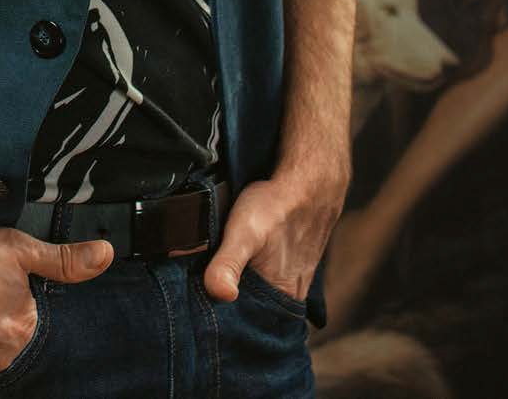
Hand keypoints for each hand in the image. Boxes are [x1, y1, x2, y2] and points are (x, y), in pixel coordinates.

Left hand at [201, 169, 346, 305]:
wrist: (308, 182)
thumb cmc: (276, 207)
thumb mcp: (244, 233)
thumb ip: (228, 263)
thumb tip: (219, 293)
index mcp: (281, 301)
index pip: (244, 325)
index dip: (221, 318)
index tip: (198, 306)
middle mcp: (290, 297)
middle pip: (251, 311)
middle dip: (229, 303)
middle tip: (204, 286)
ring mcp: (293, 281)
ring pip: (259, 295)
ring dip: (241, 287)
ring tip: (221, 271)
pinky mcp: (292, 264)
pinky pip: (268, 279)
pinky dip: (253, 274)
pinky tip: (244, 260)